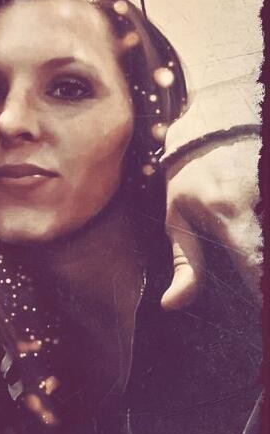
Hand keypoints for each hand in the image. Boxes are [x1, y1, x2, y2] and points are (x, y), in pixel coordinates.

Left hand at [162, 138, 261, 309]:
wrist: (216, 120)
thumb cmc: (190, 173)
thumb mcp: (177, 216)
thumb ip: (185, 263)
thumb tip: (173, 305)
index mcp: (229, 214)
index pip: (258, 267)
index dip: (261, 293)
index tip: (259, 314)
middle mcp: (261, 200)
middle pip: (269, 253)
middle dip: (263, 273)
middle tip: (254, 290)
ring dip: (263, 249)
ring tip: (252, 252)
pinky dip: (267, 235)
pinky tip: (258, 239)